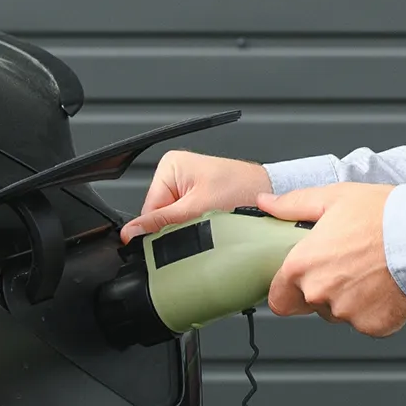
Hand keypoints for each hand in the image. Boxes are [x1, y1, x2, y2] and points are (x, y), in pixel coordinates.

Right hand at [122, 151, 271, 240]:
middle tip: (199, 230)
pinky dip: (198, 229)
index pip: (148, 210)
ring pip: (174, 223)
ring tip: (210, 226)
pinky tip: (213, 227)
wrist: (274, 198)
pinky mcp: (200, 200)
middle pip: (160, 218)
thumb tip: (130, 233)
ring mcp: (188, 188)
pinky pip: (188, 222)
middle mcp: (176, 174)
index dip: (159, 230)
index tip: (174, 239)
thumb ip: (162, 223)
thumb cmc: (245, 190)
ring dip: (189, 231)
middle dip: (177, 229)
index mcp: (169, 166)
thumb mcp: (197, 209)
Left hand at [259, 184, 405, 337]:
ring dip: (349, 298)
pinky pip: (367, 322)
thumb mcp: (334, 197)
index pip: (278, 297)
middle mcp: (320, 294)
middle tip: (347, 265)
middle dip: (324, 289)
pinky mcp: (374, 326)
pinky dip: (375, 308)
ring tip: (371, 270)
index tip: (302, 279)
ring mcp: (347, 314)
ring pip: (340, 313)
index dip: (288, 288)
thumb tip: (267, 202)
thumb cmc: (385, 215)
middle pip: (310, 304)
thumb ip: (293, 204)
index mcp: (303, 266)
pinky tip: (386, 285)